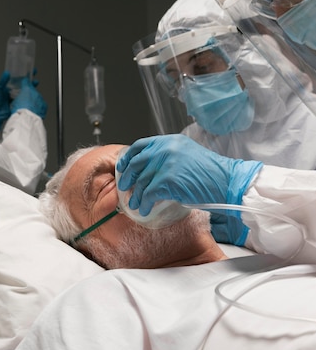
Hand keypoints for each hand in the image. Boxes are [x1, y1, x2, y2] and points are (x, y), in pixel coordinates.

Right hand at [10, 76, 47, 118]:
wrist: (27, 119)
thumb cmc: (19, 111)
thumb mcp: (14, 102)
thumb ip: (17, 96)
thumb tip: (18, 97)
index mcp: (26, 89)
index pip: (26, 81)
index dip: (25, 82)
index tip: (24, 82)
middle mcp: (35, 92)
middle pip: (33, 89)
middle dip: (30, 92)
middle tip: (26, 98)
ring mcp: (40, 99)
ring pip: (37, 97)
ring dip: (34, 100)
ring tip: (29, 107)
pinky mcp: (44, 105)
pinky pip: (42, 104)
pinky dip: (39, 106)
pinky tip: (34, 110)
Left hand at [116, 134, 262, 244]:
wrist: (227, 181)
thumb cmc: (211, 173)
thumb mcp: (188, 155)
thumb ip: (169, 156)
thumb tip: (151, 168)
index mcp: (170, 141)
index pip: (140, 145)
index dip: (128, 157)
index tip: (123, 167)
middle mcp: (166, 148)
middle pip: (137, 163)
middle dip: (128, 178)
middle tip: (125, 188)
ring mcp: (166, 163)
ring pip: (142, 181)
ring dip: (136, 195)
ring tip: (135, 204)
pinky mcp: (168, 179)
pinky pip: (149, 193)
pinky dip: (145, 203)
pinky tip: (145, 209)